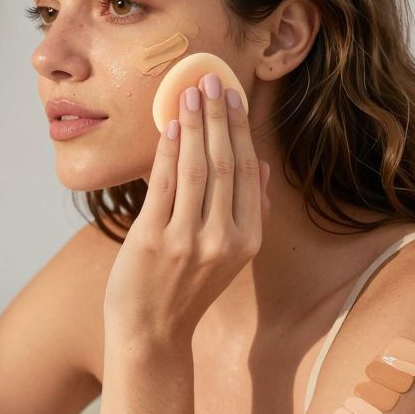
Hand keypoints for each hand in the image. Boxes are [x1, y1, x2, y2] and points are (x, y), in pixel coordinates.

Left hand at [103, 73, 269, 345]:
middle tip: (211, 79)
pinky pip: (164, 184)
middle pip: (226, 163)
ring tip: (190, 92)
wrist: (151, 335)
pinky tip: (169, 125)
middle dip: (219, 117)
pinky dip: (169, 151)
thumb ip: (249, 213)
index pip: (248, 172)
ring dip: (194, 125)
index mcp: (248, 241)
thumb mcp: (229, 256)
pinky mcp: (153, 239)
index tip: (234, 95)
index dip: (241, 130)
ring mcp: (188, 240)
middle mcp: (223, 239)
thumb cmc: (185, 290)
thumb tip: (263, 168)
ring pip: (197, 168)